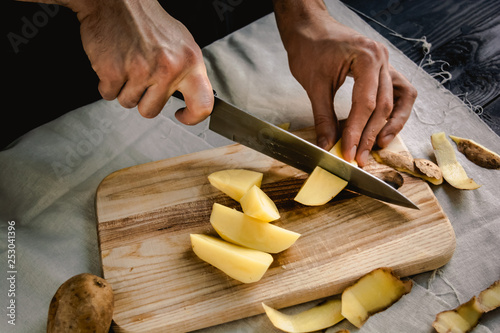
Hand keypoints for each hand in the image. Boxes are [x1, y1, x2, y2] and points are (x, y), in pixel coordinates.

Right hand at [70, 0, 212, 122]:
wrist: (116, 1)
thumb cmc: (147, 21)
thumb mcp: (181, 43)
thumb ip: (187, 71)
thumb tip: (194, 96)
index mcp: (189, 62)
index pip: (203, 104)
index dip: (192, 117)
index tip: (182, 116)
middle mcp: (168, 69)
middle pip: (152, 110)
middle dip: (143, 99)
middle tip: (141, 78)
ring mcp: (141, 72)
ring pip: (129, 103)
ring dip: (124, 89)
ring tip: (127, 65)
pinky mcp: (114, 72)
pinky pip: (108, 94)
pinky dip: (107, 83)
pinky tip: (114, 63)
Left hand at [273, 1, 416, 165]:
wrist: (309, 27)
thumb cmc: (309, 47)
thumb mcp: (313, 85)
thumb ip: (323, 117)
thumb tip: (327, 145)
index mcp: (366, 58)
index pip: (366, 104)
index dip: (357, 132)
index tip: (349, 152)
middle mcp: (381, 59)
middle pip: (384, 105)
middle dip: (371, 134)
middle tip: (360, 156)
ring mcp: (385, 63)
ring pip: (400, 99)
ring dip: (391, 124)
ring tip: (379, 145)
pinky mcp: (383, 69)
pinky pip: (398, 92)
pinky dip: (394, 111)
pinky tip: (383, 126)